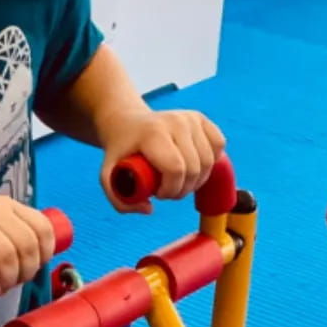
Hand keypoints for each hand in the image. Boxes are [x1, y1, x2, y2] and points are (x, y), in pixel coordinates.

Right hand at [0, 196, 55, 295]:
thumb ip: (13, 236)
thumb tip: (39, 260)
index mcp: (4, 204)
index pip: (42, 226)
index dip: (45, 252)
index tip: (34, 267)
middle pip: (27, 245)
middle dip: (26, 271)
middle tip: (13, 282)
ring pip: (8, 256)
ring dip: (8, 280)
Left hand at [98, 108, 225, 213]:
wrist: (126, 123)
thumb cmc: (120, 151)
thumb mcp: (108, 175)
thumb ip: (119, 200)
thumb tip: (149, 209)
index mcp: (152, 132)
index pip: (175, 169)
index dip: (170, 189)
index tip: (158, 193)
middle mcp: (175, 121)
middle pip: (194, 168)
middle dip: (182, 189)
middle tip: (167, 189)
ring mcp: (189, 117)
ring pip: (209, 161)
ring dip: (197, 179)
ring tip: (178, 179)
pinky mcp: (200, 117)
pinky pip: (218, 145)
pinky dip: (210, 161)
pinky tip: (193, 163)